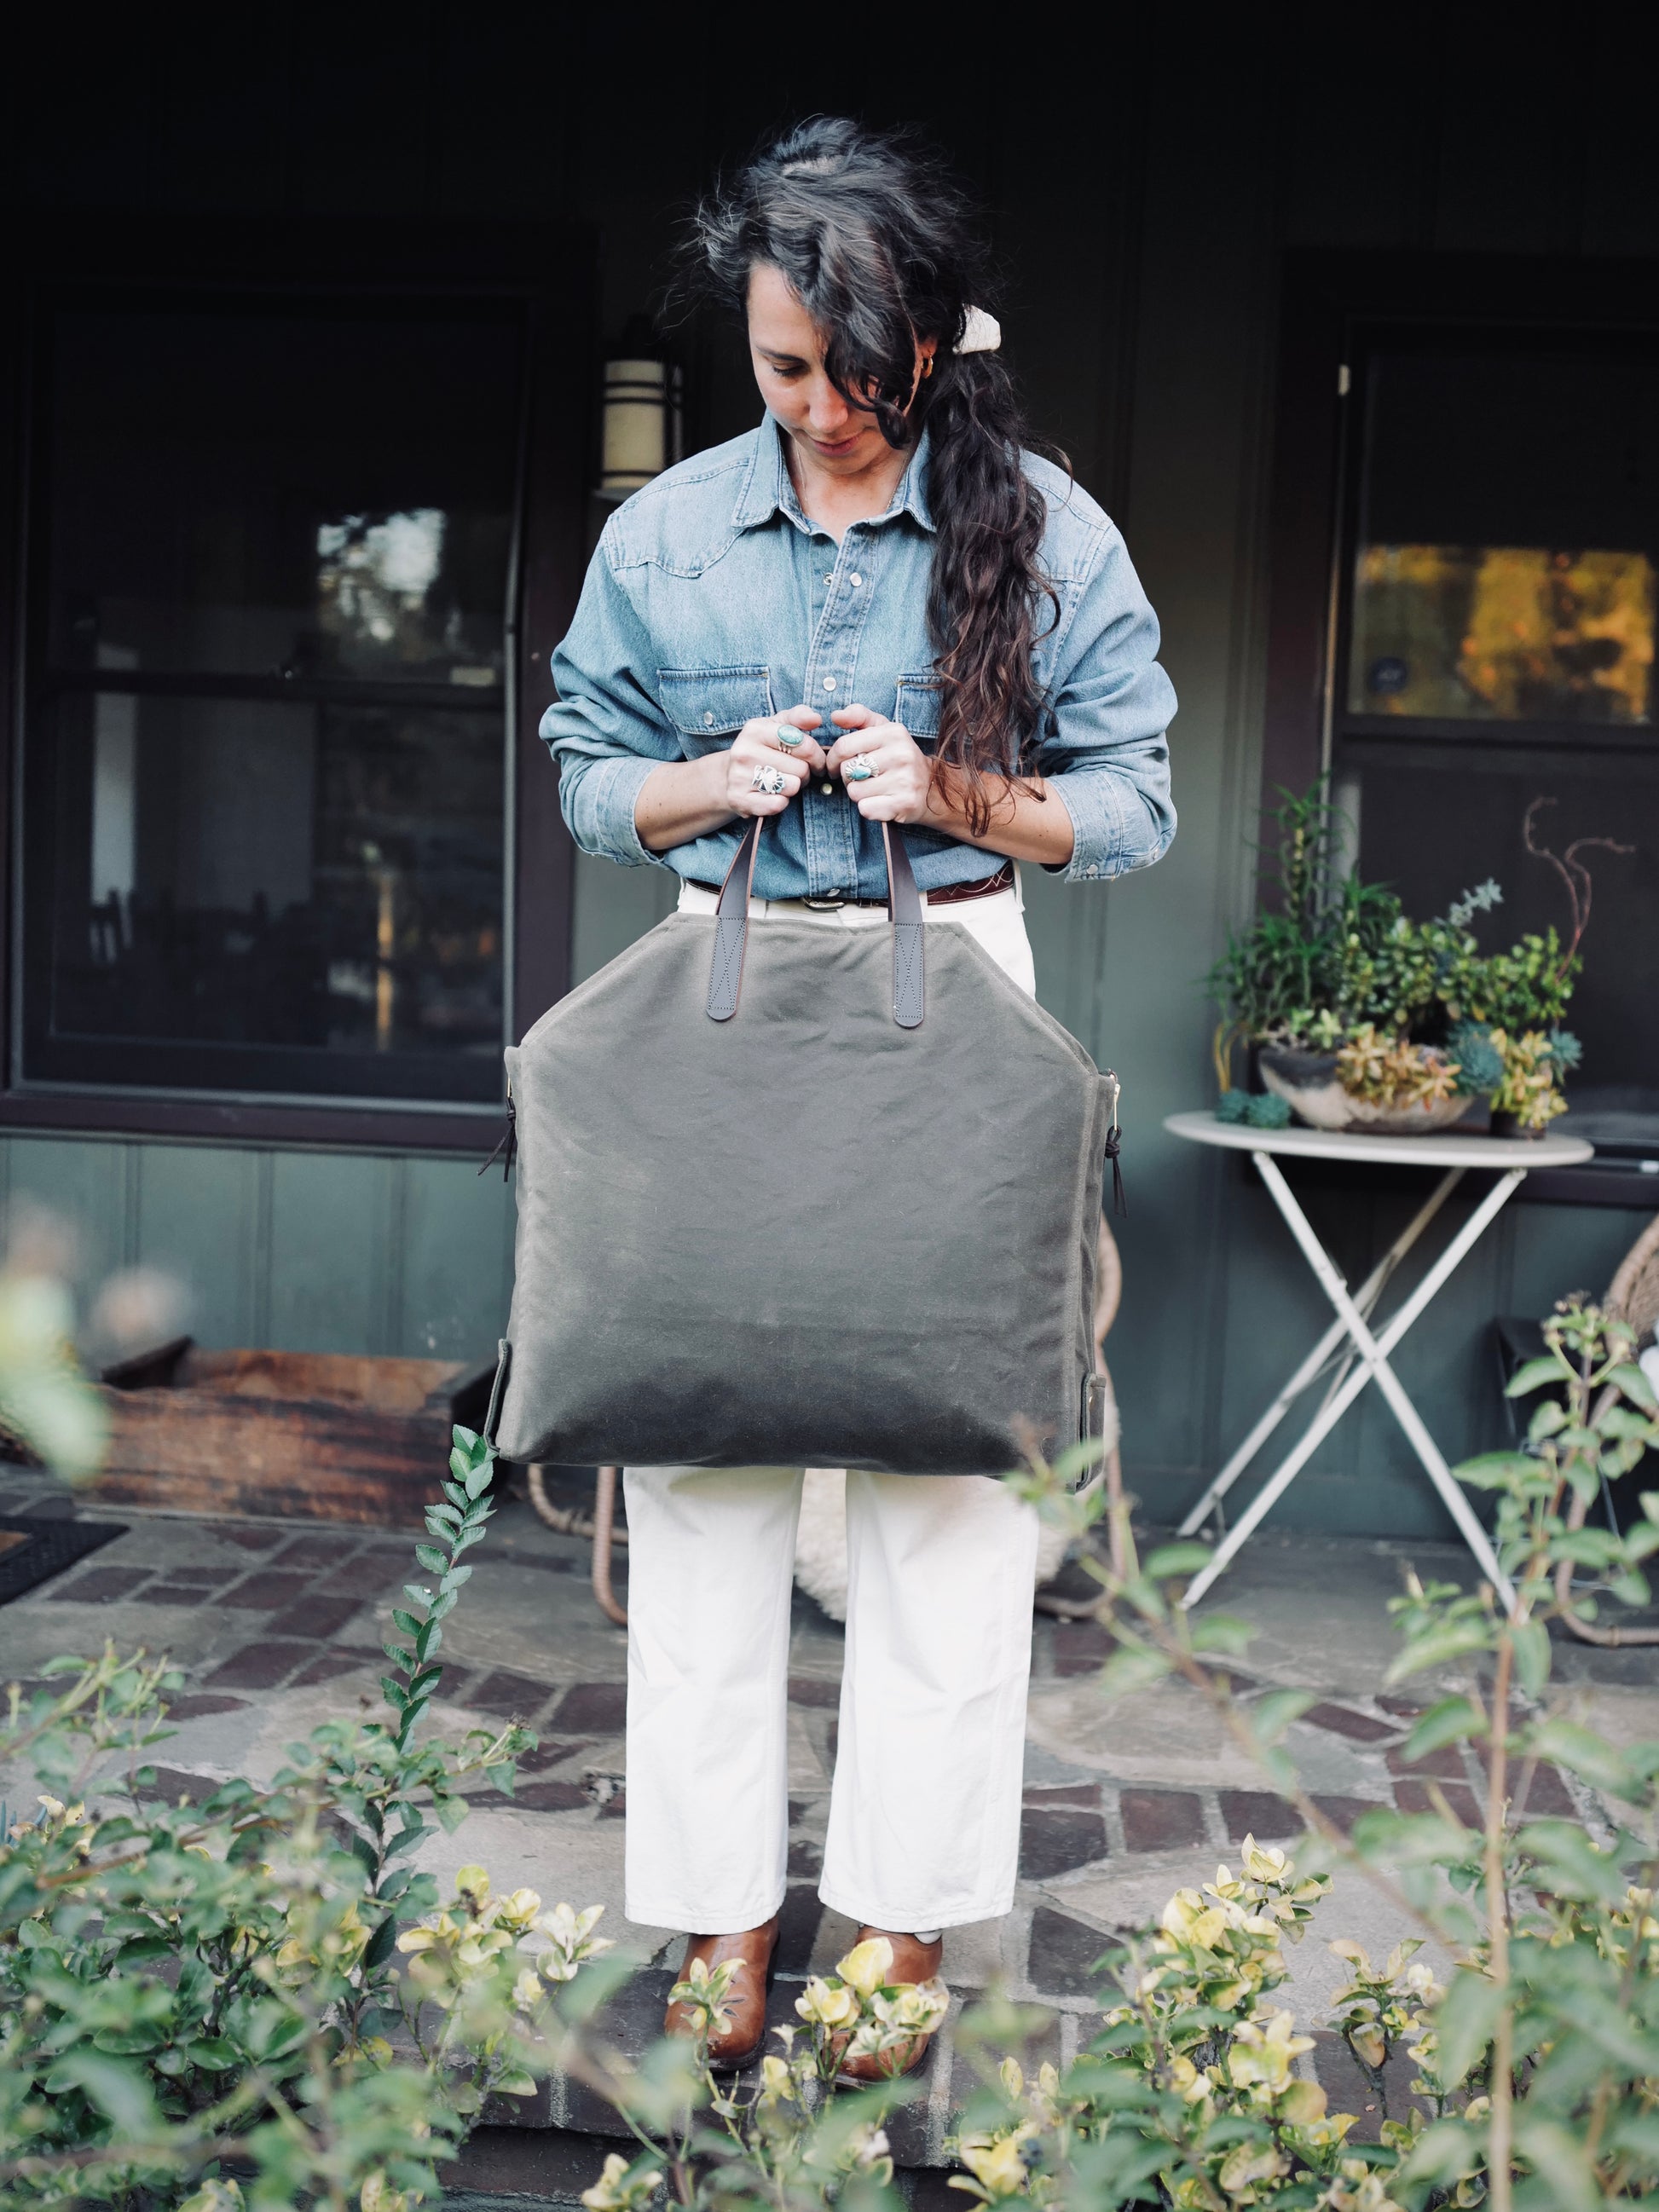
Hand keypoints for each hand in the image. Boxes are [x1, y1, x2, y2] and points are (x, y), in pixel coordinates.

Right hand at [719, 710, 825, 817]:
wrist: (729, 775)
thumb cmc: (762, 748)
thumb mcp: (777, 726)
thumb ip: (799, 717)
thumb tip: (815, 719)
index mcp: (755, 730)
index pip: (803, 744)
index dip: (817, 755)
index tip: (816, 761)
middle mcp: (744, 752)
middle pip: (800, 768)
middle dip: (805, 773)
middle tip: (796, 772)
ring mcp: (739, 777)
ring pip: (792, 787)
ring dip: (793, 787)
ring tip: (783, 782)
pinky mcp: (739, 800)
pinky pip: (777, 804)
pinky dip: (781, 802)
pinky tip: (774, 795)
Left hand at [824, 706, 933, 823]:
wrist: (931, 787)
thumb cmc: (898, 757)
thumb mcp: (883, 730)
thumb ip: (859, 717)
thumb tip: (835, 716)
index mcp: (893, 733)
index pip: (844, 746)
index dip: (832, 759)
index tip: (834, 766)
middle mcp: (901, 754)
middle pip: (847, 771)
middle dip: (848, 777)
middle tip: (862, 778)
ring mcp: (905, 780)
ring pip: (855, 792)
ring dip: (858, 794)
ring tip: (874, 789)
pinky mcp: (904, 803)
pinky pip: (865, 809)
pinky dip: (868, 808)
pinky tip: (881, 802)